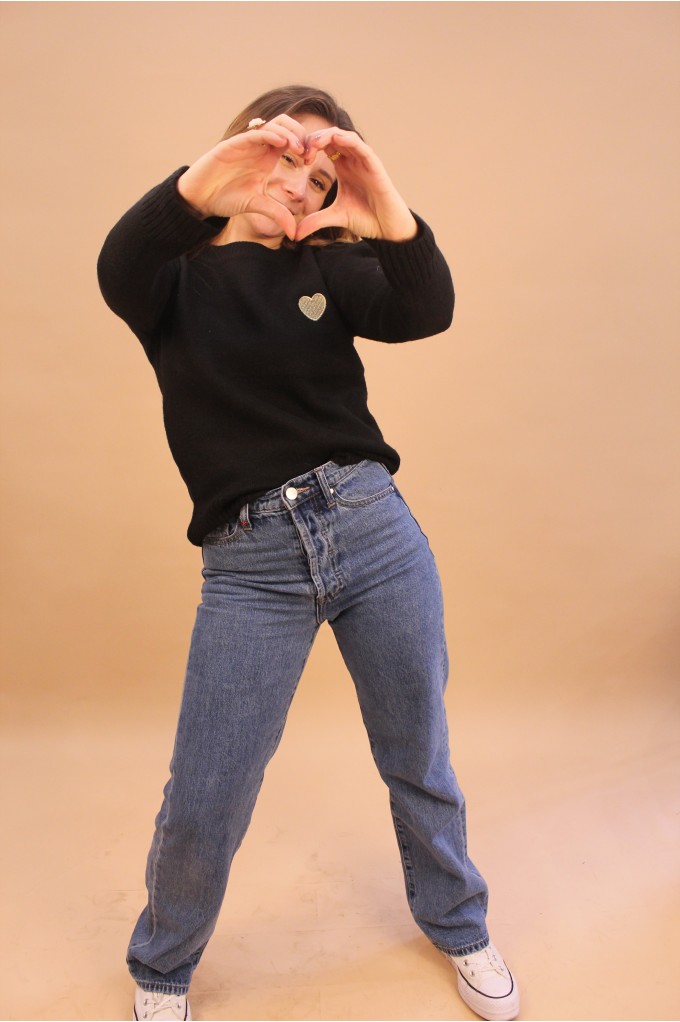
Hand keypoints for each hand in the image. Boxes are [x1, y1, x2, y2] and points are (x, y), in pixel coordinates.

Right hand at [176, 115, 310, 240]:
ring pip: (273, 125)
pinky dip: (270, 135)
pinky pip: (255, 133)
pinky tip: (282, 143)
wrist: (200, 197)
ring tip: (299, 147)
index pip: (291, 141)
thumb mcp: (257, 205)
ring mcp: (247, 143)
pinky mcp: (233, 144)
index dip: (304, 146)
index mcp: (267, 157)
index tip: (312, 160)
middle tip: (308, 152)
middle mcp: (259, 147)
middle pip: (286, 126)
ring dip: (289, 132)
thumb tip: (294, 233)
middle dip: (301, 134)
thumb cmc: (225, 197)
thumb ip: (277, 214)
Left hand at [295, 128, 417, 242]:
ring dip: (328, 136)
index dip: (310, 147)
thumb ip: (315, 221)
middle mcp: (353, 160)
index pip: (324, 145)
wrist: (387, 228)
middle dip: (315, 139)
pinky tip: (337, 138)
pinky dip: (349, 140)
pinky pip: (362, 147)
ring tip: (315, 144)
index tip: (300, 160)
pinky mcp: (375, 166)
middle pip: (331, 136)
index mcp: (342, 167)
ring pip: (345, 136)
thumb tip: (295, 234)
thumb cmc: (366, 218)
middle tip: (303, 152)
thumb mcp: (335, 217)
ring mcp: (364, 161)